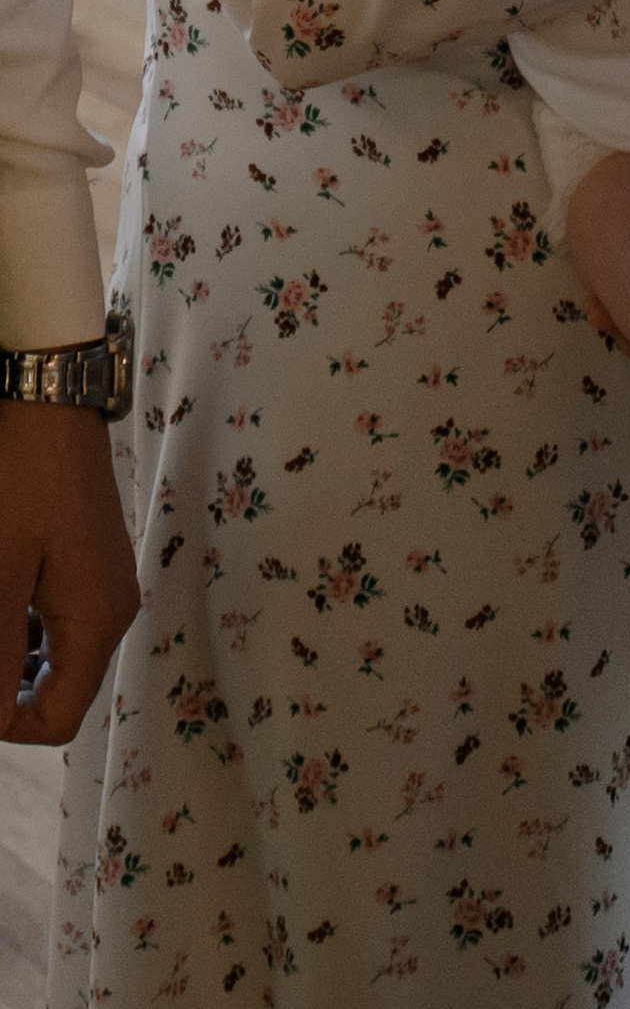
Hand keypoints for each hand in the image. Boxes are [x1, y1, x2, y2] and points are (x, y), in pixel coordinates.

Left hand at [2, 404, 138, 746]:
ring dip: (15, 662)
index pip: (56, 720)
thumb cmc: (20, 487)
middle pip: (63, 693)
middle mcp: (114, 611)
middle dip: (9, 691)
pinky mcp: (97, 565)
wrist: (51, 409)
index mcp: (97, 622)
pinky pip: (63, 626)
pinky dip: (27, 633)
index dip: (5, 725)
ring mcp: (109, 586)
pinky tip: (3, 601)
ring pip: (60, 661)